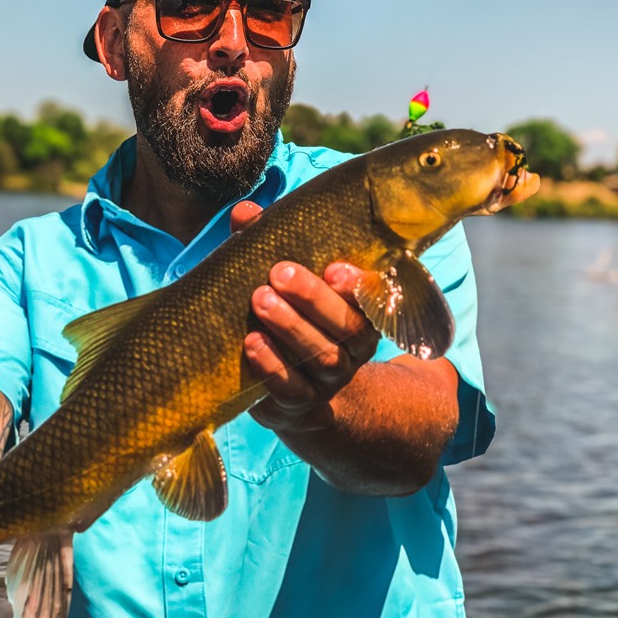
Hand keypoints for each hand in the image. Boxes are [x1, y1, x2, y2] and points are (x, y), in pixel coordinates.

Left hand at [230, 202, 379, 435]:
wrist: (293, 390)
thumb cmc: (288, 316)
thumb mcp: (283, 279)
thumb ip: (265, 243)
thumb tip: (244, 212)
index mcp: (359, 311)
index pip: (372, 298)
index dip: (358, 285)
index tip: (334, 267)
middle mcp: (354, 347)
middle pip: (347, 326)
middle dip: (313, 298)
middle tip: (280, 273)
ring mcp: (330, 379)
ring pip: (322, 356)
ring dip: (290, 327)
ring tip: (260, 300)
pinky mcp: (303, 404)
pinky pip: (292, 390)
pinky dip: (272, 367)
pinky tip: (251, 343)